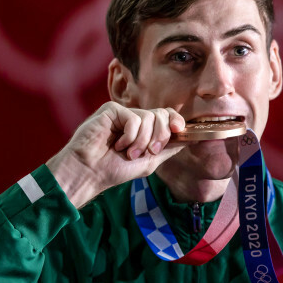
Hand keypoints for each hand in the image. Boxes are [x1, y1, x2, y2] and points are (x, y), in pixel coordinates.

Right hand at [46, 102, 185, 207]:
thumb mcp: (150, 161)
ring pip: (149, 117)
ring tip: (128, 153)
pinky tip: (117, 145)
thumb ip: (169, 148)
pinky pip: (133, 118)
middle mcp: (135, 119)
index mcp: (145, 129)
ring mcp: (123, 113)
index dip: (176, 120)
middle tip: (150, 151)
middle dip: (160, 135)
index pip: (167, 116)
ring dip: (142, 141)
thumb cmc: (115, 169)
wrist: (90, 172)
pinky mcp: (111, 110)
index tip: (179, 129)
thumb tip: (192, 138)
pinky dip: (129, 136)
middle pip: (162, 114)